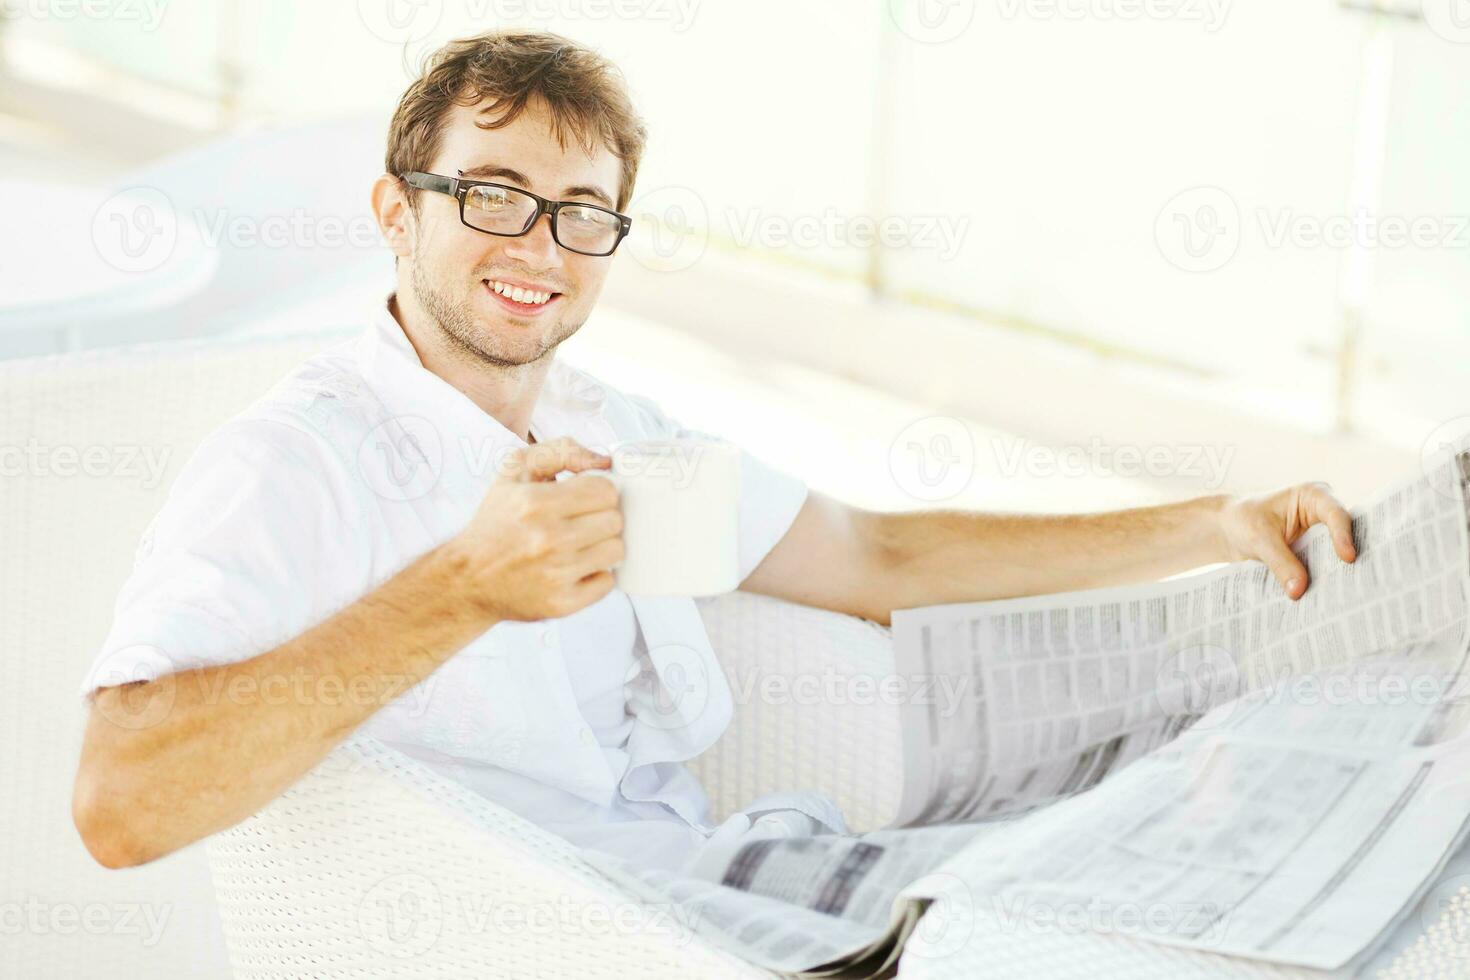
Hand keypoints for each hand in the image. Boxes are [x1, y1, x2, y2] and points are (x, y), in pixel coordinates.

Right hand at [447, 437, 623, 620]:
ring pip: (615, 551)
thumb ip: (561, 451)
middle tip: (581, 523)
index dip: (598, 492)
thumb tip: (603, 461)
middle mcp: (547, 539)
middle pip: (614, 520)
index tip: (585, 499)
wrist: (467, 578)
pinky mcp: (561, 603)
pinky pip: (607, 583)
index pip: (606, 491)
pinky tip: (574, 569)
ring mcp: (555, 574)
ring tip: (579, 545)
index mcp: (536, 503)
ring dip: (602, 546)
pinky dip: (596, 575)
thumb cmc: (497, 522)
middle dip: (601, 518)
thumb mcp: (516, 471)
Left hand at [1217, 482, 1355, 599]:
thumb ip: (1281, 563)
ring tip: (1346, 594)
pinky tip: (1327, 597)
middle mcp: (1323, 513)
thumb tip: (1299, 591)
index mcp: (1313, 496)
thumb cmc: (1243, 520)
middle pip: (1345, 535)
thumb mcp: (1259, 539)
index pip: (1336, 515)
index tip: (1347, 558)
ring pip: (1337, 554)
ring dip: (1338, 572)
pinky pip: (1324, 566)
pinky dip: (1324, 579)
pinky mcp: (1314, 553)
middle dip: (1350, 556)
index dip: (1343, 536)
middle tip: (1359, 579)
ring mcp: (1321, 534)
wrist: (1227, 529)